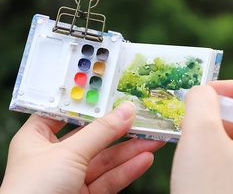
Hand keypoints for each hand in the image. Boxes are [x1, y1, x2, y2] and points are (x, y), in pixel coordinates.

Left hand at [0, 102, 163, 193]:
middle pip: (92, 136)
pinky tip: (144, 159)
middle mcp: (54, 155)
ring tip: (152, 138)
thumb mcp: (68, 153)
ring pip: (104, 158)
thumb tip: (125, 111)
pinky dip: (127, 169)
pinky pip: (108, 179)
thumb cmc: (33, 191)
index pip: (66, 113)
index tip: (111, 96)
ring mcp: (70, 176)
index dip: (89, 105)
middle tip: (140, 119)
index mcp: (38, 137)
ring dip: (130, 149)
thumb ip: (100, 132)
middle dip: (118, 129)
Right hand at [171, 80, 232, 193]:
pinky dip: (213, 145)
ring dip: (211, 129)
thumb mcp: (201, 135)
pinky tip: (199, 156)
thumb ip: (199, 101)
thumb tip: (199, 91)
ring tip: (192, 140)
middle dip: (214, 111)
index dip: (227, 87)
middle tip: (191, 119)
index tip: (203, 91)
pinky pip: (229, 151)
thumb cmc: (211, 190)